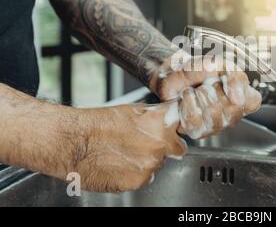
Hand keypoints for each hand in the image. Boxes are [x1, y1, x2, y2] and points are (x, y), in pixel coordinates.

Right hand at [62, 103, 185, 192]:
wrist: (73, 141)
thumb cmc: (99, 122)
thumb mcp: (134, 110)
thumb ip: (157, 117)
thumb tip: (170, 119)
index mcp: (161, 121)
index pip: (185, 125)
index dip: (178, 129)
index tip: (176, 130)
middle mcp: (160, 143)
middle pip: (178, 148)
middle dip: (166, 147)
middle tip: (147, 143)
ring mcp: (151, 164)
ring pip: (160, 164)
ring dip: (149, 160)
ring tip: (126, 152)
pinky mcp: (139, 181)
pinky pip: (146, 178)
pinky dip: (136, 173)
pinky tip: (120, 164)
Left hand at [151, 55, 261, 138]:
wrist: (170, 74)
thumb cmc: (194, 68)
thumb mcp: (216, 62)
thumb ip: (232, 76)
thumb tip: (239, 100)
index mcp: (241, 95)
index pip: (253, 101)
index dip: (239, 90)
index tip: (223, 79)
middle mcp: (231, 113)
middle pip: (233, 110)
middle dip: (214, 91)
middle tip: (204, 83)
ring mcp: (216, 125)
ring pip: (215, 117)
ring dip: (199, 97)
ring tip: (194, 89)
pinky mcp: (199, 131)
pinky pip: (196, 121)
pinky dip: (187, 104)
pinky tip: (186, 98)